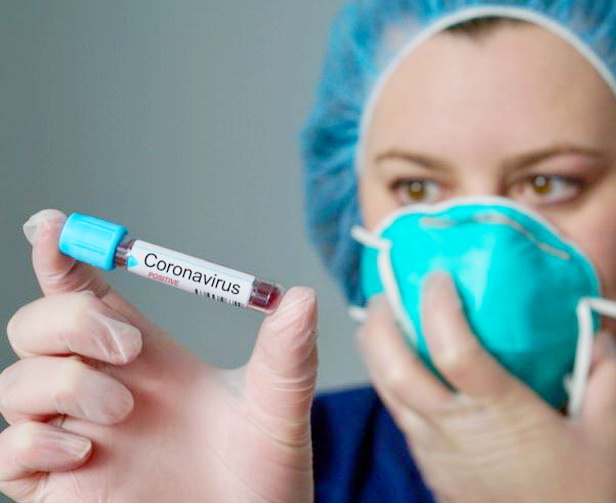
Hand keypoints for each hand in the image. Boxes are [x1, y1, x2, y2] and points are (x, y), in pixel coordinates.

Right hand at [0, 209, 318, 502]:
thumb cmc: (264, 474)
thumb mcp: (278, 410)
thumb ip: (287, 356)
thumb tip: (303, 298)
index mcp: (147, 360)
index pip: (88, 296)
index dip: (63, 257)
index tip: (54, 227)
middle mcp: (103, 390)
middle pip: (37, 329)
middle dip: (67, 321)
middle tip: (127, 345)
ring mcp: (76, 439)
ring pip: (15, 386)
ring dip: (61, 385)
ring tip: (123, 410)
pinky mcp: (59, 490)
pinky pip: (6, 457)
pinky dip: (31, 445)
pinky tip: (83, 454)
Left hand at [358, 272, 615, 502]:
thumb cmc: (580, 494)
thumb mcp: (607, 430)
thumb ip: (605, 372)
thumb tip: (597, 329)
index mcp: (500, 412)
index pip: (453, 349)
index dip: (437, 305)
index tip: (438, 276)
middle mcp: (455, 428)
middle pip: (394, 368)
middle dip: (381, 321)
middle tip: (388, 290)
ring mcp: (434, 449)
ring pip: (385, 390)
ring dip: (376, 348)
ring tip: (385, 316)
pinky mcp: (427, 464)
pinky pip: (396, 412)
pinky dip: (389, 378)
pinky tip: (405, 361)